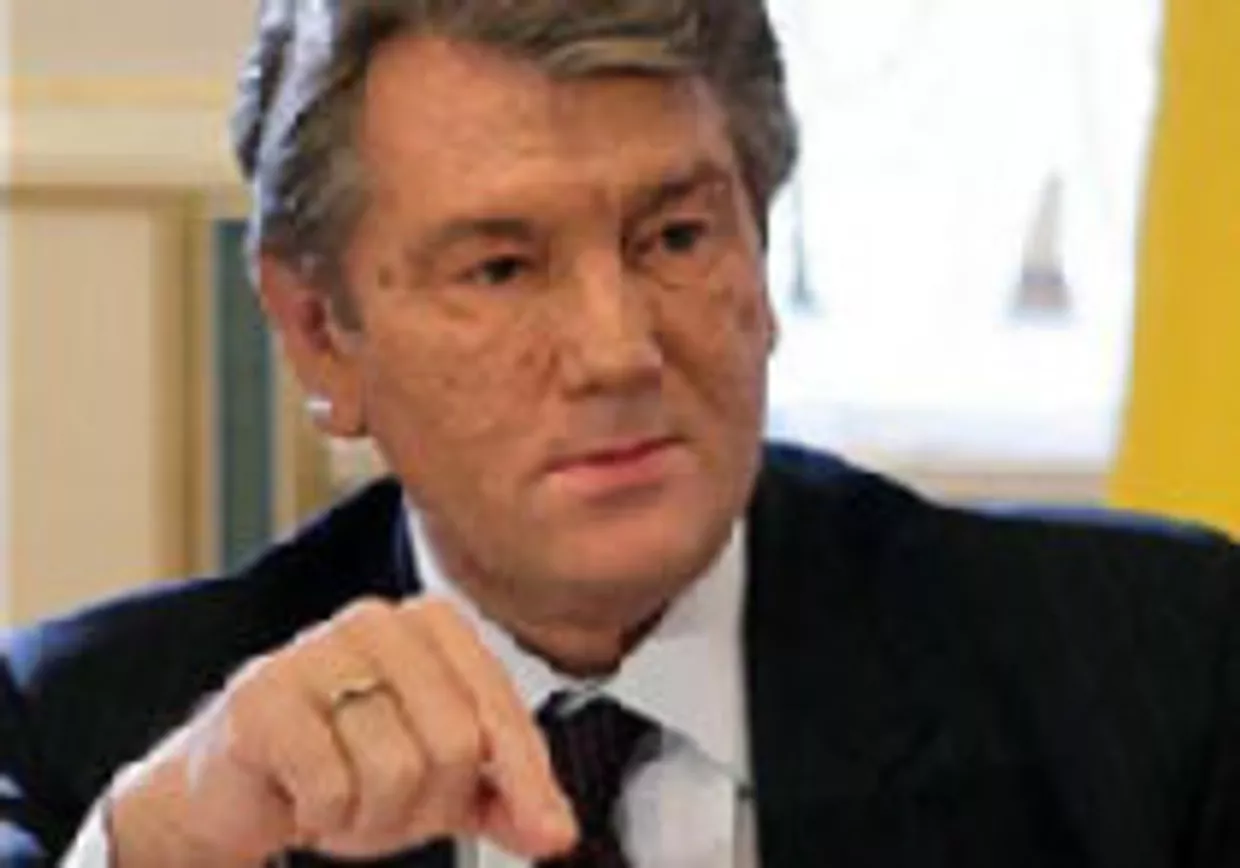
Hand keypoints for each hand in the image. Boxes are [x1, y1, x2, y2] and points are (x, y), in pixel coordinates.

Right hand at [105, 598, 576, 866]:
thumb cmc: (346, 765)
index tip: (550, 834)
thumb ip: (507, 798)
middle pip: (456, 743)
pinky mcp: (262, 696)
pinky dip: (325, 816)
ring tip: (345, 799)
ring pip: (396, 769)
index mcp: (433, 625)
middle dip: (429, 803)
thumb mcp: (441, 781)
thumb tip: (554, 830)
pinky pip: (331, 786)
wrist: (237, 785)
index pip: (501, 710)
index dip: (528, 782)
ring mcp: (315, 651)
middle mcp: (378, 622)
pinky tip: (303, 797)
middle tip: (389, 807)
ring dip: (372, 816)